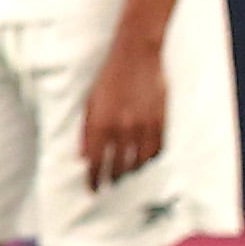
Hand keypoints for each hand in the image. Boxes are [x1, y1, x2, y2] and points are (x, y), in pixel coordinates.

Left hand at [78, 39, 167, 191]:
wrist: (136, 56)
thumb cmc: (109, 78)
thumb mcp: (90, 103)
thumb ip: (86, 131)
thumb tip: (84, 157)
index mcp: (101, 124)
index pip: (96, 163)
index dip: (94, 179)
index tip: (93, 189)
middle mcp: (123, 128)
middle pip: (118, 166)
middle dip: (112, 180)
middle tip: (109, 186)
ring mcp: (144, 126)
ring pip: (139, 162)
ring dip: (132, 172)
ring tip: (126, 175)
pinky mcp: (160, 121)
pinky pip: (157, 150)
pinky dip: (150, 159)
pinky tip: (144, 161)